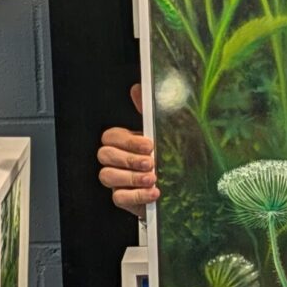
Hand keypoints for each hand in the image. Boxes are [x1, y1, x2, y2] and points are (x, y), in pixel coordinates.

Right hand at [97, 84, 158, 218]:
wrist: (181, 185)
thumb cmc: (168, 156)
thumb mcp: (162, 132)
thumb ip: (148, 111)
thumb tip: (138, 88)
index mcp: (123, 142)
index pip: (110, 136)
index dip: (127, 141)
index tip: (149, 145)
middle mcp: (116, 160)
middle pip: (105, 155)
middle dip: (128, 159)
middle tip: (149, 162)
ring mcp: (117, 180)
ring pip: (107, 176)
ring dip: (131, 177)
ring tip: (152, 178)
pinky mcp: (124, 198)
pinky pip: (119, 198)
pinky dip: (136, 196)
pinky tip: (153, 192)